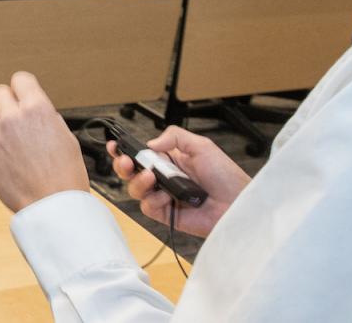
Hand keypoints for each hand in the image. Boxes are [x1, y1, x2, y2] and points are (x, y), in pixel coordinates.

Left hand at [0, 71, 89, 212]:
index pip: (20, 79)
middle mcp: (13, 118)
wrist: (53, 206)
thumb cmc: (65, 176)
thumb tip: (36, 110)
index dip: (23, 88)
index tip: (23, 95)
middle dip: (8, 102)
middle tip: (15, 117)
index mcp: (37, 109)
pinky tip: (0, 151)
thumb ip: (46, 117)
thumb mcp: (66, 137)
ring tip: (6, 133)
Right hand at [108, 125, 249, 236]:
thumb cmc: (226, 176)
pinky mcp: (167, 214)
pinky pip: (148, 207)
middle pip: (132, 172)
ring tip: (152, 178)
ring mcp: (164, 196)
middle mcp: (164, 178)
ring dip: (138, 182)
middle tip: (126, 162)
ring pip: (136, 190)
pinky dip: (153, 200)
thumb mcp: (202, 146)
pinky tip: (166, 197)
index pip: (141, 154)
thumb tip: (150, 143)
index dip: (125, 151)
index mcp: (170, 160)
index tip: (115, 146)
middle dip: (123, 166)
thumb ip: (174, 137)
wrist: (237, 203)